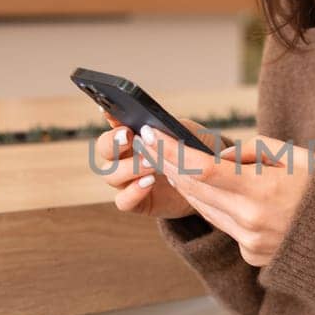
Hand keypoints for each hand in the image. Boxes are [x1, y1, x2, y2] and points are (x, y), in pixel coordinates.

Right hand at [94, 113, 224, 220]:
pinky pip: (123, 201)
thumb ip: (168, 128)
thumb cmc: (196, 152)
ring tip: (152, 163)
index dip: (109, 115)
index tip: (112, 112)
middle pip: (104, 148)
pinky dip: (133, 192)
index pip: (114, 122)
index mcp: (134, 134)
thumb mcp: (187, 134)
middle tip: (129, 137)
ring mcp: (128, 181)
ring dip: (129, 167)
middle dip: (113, 142)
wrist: (210, 183)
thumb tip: (149, 127)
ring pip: (111, 175)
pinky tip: (149, 183)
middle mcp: (125, 156)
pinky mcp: (138, 202)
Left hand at [139, 124, 314, 266]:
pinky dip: (215, 206)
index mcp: (263, 189)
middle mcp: (251, 220)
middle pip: (195, 189)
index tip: (152, 134)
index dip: (171, 151)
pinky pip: (223, 225)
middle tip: (153, 143)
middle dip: (169, 164)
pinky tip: (213, 191)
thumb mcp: (295, 155)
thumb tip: (220, 155)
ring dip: (186, 185)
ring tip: (174, 162)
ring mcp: (250, 241)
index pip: (202, 168)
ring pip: (204, 208)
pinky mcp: (251, 254)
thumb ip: (253, 150)